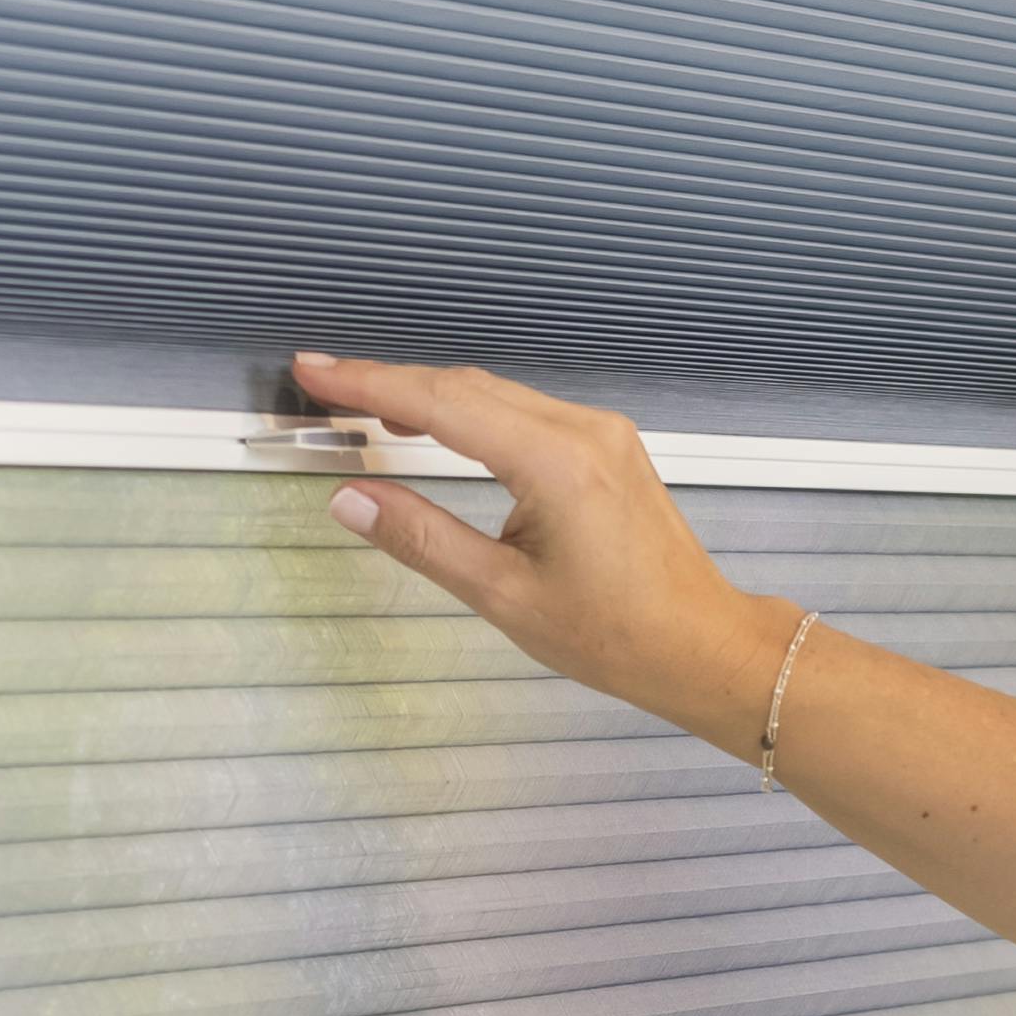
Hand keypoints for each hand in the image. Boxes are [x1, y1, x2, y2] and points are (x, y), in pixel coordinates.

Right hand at [289, 353, 780, 750]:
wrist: (700, 645)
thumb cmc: (615, 635)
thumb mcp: (503, 595)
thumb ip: (422, 539)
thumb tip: (352, 500)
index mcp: (555, 464)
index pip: (442, 404)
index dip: (370, 383)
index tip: (315, 370)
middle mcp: (582, 431)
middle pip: (466, 387)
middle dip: (390, 381)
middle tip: (325, 382)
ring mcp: (600, 434)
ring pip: (496, 395)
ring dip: (429, 396)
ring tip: (365, 403)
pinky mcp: (607, 447)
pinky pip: (524, 411)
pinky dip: (471, 413)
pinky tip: (437, 426)